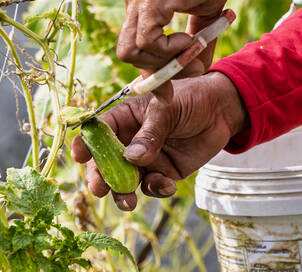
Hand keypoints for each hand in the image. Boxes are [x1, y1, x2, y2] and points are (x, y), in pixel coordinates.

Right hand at [70, 72, 247, 210]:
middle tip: (101, 188)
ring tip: (128, 202)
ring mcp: (145, 160)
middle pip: (105, 163)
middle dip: (100, 177)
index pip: (98, 132)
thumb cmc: (191, 99)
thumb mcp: (168, 109)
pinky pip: (152, 187)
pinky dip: (156, 190)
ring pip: (125, 181)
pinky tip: (168, 185)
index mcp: (124, 119)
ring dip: (123, 193)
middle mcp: (129, 141)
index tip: (79, 156)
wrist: (222, 111)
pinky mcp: (163, 173)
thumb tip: (132, 158)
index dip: (85, 144)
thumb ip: (151, 133)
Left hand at [119, 0, 239, 69]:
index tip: (168, 89)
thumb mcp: (204, 15)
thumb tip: (198, 71)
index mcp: (142, 2)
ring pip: (131, 52)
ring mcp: (139, 0)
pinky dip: (170, 50)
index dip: (150, 71)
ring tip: (193, 51)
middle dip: (153, 73)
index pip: (133, 45)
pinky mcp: (150, 1)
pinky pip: (148, 42)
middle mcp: (134, 1)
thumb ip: (196, 43)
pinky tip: (191, 38)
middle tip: (183, 76)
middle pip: (126, 52)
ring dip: (164, 62)